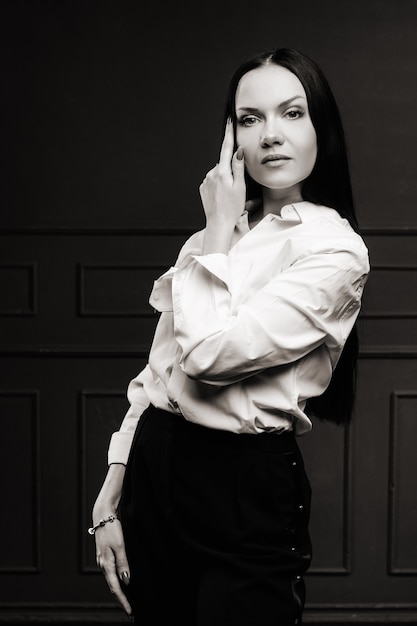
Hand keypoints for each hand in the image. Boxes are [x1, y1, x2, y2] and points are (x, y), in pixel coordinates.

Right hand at [94, 517, 131, 617]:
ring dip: (119, 590)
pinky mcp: (104, 555)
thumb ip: (123, 564)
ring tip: (127, 599)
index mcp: (106, 564)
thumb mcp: (120, 546)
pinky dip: (116, 580)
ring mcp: (102, 560)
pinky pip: (110, 572)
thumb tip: (126, 581)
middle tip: (130, 610)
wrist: (102, 516)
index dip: (123, 600)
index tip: (130, 611)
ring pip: (111, 580)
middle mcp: (103, 564)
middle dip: (121, 599)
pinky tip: (121, 582)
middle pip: (112, 586)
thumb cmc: (112, 529)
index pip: (115, 588)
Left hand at [199, 119, 245, 238]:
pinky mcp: (203, 188)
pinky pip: (213, 181)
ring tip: (229, 194)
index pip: (226, 148)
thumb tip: (238, 151)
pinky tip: (222, 196)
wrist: (219, 223)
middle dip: (231, 168)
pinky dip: (218, 184)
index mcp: (222, 172)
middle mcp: (211, 174)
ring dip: (225, 178)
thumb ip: (238, 167)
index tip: (229, 122)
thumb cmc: (232, 208)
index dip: (228, 134)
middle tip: (237, 185)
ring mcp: (206, 181)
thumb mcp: (240, 187)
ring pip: (218, 172)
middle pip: (224, 163)